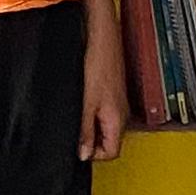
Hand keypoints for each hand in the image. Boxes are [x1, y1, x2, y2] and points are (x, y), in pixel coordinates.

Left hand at [80, 18, 127, 163]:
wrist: (102, 39)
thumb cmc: (97, 64)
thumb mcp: (85, 103)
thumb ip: (85, 131)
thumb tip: (83, 154)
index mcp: (117, 120)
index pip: (111, 153)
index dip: (93, 155)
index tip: (78, 148)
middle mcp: (120, 114)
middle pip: (108, 141)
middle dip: (90, 141)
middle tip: (75, 133)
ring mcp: (116, 105)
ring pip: (104, 128)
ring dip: (89, 128)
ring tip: (77, 116)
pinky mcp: (110, 95)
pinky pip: (102, 114)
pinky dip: (90, 114)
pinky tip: (80, 104)